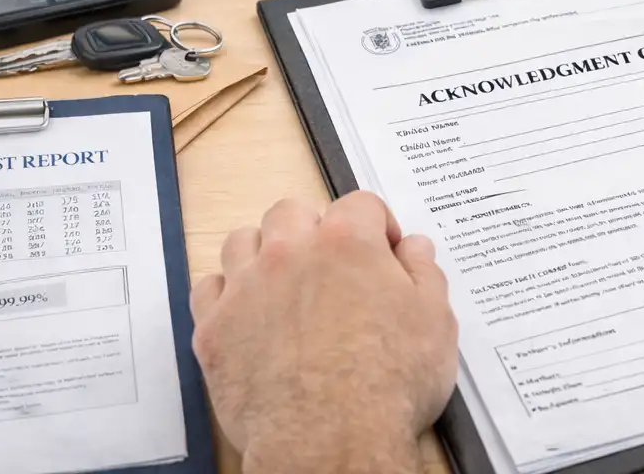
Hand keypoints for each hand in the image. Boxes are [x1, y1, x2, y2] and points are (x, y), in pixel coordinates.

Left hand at [191, 192, 457, 473]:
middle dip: (313, 230)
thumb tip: (414, 248)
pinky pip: (208, 289)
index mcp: (347, 242)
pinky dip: (226, 295)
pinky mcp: (214, 329)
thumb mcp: (435, 323)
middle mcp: (291, 252)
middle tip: (330, 267)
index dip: (377, 225)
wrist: (331, 440)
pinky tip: (248, 315)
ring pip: (243, 242)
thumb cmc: (388, 385)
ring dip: (264, 253)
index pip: (360, 204)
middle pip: (292, 212)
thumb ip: (424, 274)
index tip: (384, 250)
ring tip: (283, 284)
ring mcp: (246, 288)